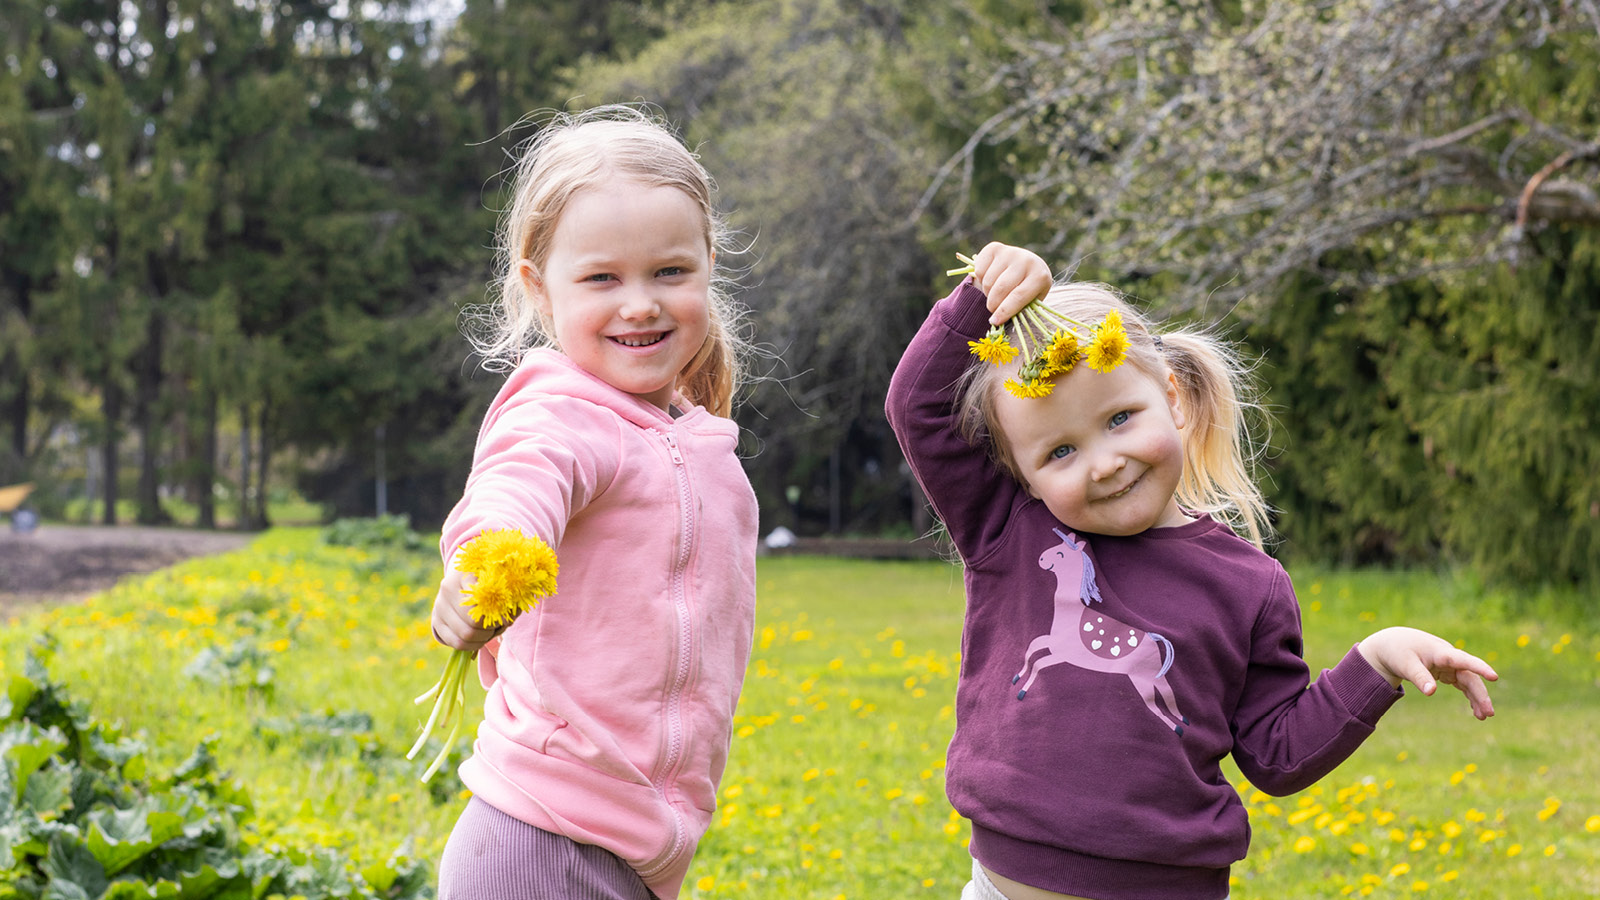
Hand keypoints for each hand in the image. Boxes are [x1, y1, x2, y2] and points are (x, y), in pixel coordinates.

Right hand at [429, 566, 502, 651]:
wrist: (461, 582)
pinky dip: (473, 646)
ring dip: (483, 638)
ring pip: (465, 635)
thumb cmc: (487, 584)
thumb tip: (506, 621)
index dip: (496, 612)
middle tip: (497, 625)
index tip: (504, 614)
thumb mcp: (498, 585)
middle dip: (490, 628)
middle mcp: (447, 588)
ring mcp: (439, 606)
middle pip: (474, 621)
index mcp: (464, 574)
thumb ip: (506, 601)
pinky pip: (457, 643)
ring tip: (489, 632)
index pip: (482, 599)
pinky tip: (479, 639)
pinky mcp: (436, 621)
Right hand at [969, 241, 1053, 325]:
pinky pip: (979, 270)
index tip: (994, 322)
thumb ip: (1018, 310)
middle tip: (993, 309)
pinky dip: (980, 280)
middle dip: (993, 304)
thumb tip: (997, 319)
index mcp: (1039, 275)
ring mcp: (1009, 252)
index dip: (1005, 311)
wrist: (1027, 263)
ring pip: (988, 281)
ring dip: (987, 293)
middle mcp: (1026, 260)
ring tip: (994, 293)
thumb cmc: (1029, 287)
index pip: (1018, 296)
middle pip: (1001, 289)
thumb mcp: (1032, 299)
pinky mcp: (994, 248)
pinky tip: (990, 279)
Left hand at [1358, 626, 1497, 719]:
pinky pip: (1461, 684)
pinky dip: (1468, 695)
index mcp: (1441, 652)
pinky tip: (1474, 710)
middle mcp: (1449, 657)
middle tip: (1489, 713)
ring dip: (1476, 698)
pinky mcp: (1445, 671)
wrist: (1391, 644)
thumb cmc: (1398, 652)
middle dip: (1480, 694)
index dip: (1479, 667)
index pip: (1463, 660)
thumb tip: (1431, 693)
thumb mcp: (1406, 665)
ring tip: (1483, 717)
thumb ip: (1419, 677)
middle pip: (1469, 676)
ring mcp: (1449, 664)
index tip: (1494, 676)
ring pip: (1468, 681)